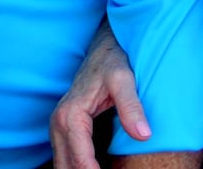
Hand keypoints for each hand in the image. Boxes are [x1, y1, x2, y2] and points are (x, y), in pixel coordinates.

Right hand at [49, 20, 149, 168]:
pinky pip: (66, 158)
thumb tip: (143, 135)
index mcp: (70, 116)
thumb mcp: (125, 79)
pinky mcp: (64, 129)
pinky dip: (78, 168)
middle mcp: (58, 123)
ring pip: (63, 166)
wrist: (103, 45)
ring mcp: (58, 127)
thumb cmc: (113, 60)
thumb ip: (132, 107)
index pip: (81, 162)